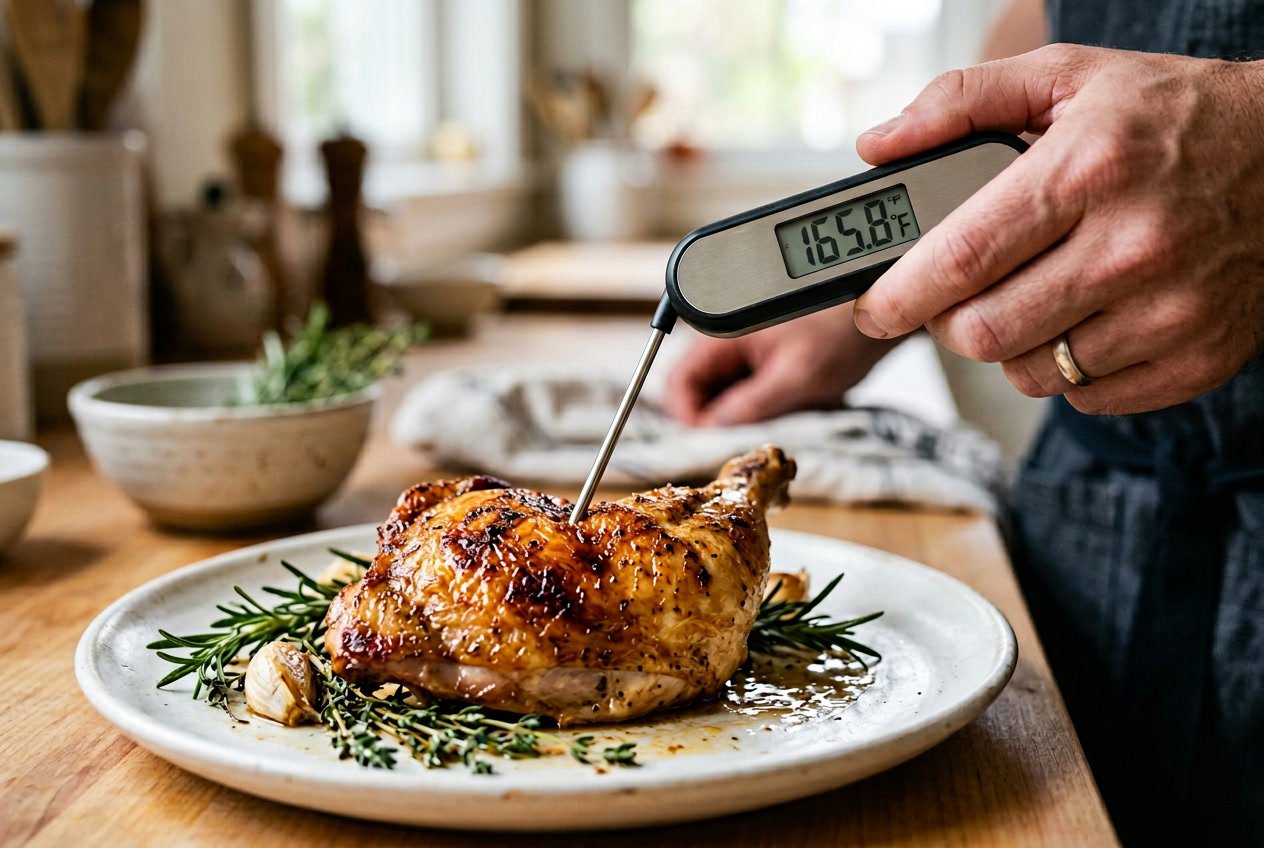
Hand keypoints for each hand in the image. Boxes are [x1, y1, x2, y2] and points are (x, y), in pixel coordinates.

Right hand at [663, 303, 897, 425]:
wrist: (880, 310)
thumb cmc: (842, 330)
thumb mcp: (796, 377)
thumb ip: (751, 405)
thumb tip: (713, 431)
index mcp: (721, 331)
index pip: (679, 382)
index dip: (689, 419)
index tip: (711, 445)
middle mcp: (725, 335)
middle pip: (697, 388)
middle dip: (715, 418)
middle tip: (745, 440)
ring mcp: (743, 344)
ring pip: (721, 390)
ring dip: (739, 413)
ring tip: (774, 419)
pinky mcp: (761, 353)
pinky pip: (744, 385)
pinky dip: (757, 403)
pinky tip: (783, 408)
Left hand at [853, 45, 1263, 414]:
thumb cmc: (1169, 116)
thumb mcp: (1067, 76)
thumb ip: (961, 101)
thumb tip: (876, 147)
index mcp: (1088, 170)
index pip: (963, 258)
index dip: (898, 296)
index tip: (871, 308)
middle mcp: (1133, 246)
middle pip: (984, 332)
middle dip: (947, 321)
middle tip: (954, 295)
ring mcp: (1170, 312)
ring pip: (1029, 372)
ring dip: (1007, 345)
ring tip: (1031, 294)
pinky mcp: (1195, 359)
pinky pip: (1082, 396)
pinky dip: (1065, 368)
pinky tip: (1084, 317)